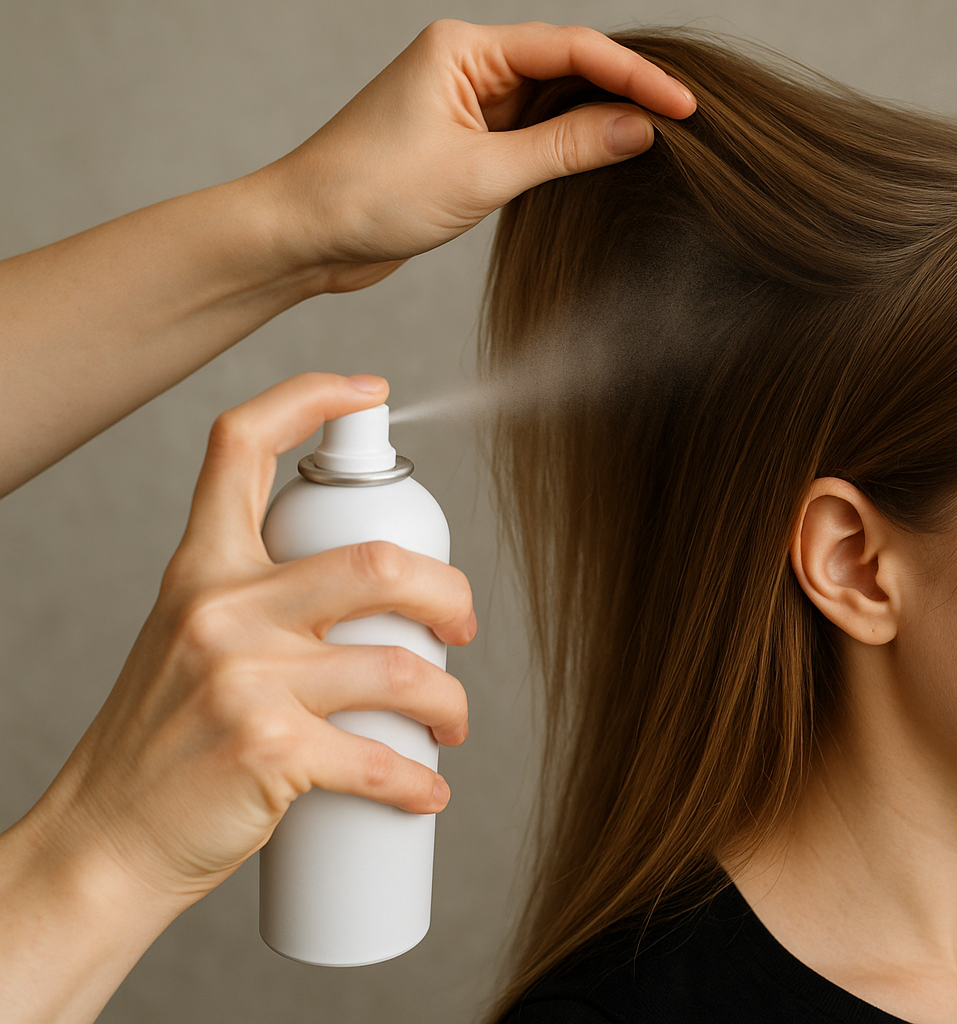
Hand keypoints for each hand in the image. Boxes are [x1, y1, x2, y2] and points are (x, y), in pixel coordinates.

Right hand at [28, 373, 475, 903]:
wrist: (103, 842)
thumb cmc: (160, 747)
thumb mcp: (185, 642)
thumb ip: (254, 601)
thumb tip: (364, 588)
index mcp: (201, 570)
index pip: (242, 448)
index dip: (310, 399)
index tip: (370, 391)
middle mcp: (220, 609)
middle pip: (377, 563)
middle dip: (449, 595)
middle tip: (462, 627)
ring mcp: (243, 678)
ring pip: (399, 666)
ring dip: (450, 701)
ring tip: (450, 722)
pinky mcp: (267, 751)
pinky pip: (380, 757)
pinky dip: (419, 779)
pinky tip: (427, 789)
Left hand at [252, 20, 696, 291]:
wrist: (304, 234)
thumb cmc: (369, 193)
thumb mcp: (482, 174)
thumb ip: (567, 149)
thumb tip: (639, 129)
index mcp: (465, 49)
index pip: (573, 49)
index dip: (636, 77)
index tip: (685, 107)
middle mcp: (468, 64)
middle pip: (570, 66)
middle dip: (627, 93)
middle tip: (687, 124)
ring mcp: (467, 101)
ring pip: (555, 101)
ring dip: (601, 120)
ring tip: (660, 142)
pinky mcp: (465, 139)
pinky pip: (534, 133)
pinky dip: (572, 146)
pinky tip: (607, 160)